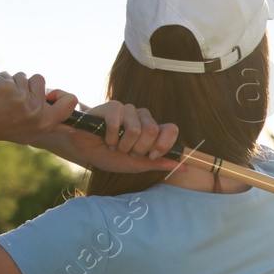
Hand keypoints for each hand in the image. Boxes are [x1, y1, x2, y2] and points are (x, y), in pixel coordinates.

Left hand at [0, 72, 73, 147]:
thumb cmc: (2, 130)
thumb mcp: (31, 132)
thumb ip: (50, 124)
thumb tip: (71, 125)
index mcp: (45, 122)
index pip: (70, 100)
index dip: (61, 94)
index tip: (49, 96)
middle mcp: (36, 110)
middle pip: (40, 79)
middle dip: (27, 84)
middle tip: (13, 101)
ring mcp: (21, 97)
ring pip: (22, 75)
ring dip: (12, 83)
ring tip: (1, 100)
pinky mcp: (6, 86)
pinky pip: (7, 75)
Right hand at [36, 92, 184, 173]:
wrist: (87, 151)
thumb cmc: (112, 157)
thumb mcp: (138, 165)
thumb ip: (160, 163)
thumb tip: (186, 167)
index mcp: (153, 130)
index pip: (171, 129)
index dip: (163, 144)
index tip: (151, 155)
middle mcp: (143, 117)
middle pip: (153, 130)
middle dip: (138, 148)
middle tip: (127, 152)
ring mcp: (129, 110)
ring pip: (136, 128)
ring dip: (123, 144)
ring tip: (115, 146)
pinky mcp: (113, 106)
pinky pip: (117, 122)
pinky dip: (110, 137)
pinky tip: (106, 139)